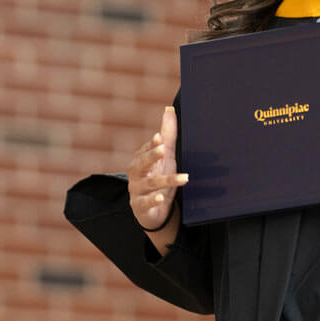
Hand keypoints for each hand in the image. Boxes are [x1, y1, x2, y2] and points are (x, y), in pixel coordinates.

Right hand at [127, 106, 188, 229]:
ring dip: (166, 180)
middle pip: (141, 164)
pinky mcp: (140, 207)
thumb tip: (169, 109)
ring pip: (150, 184)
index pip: (145, 150)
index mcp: (140, 160)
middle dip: (151, 156)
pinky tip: (161, 198)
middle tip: (163, 149)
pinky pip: (145, 203)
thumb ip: (167, 135)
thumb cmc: (158, 178)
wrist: (153, 212)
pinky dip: (153, 201)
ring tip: (184, 178)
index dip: (153, 145)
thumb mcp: (165, 157)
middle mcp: (136, 174)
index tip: (160, 138)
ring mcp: (136, 191)